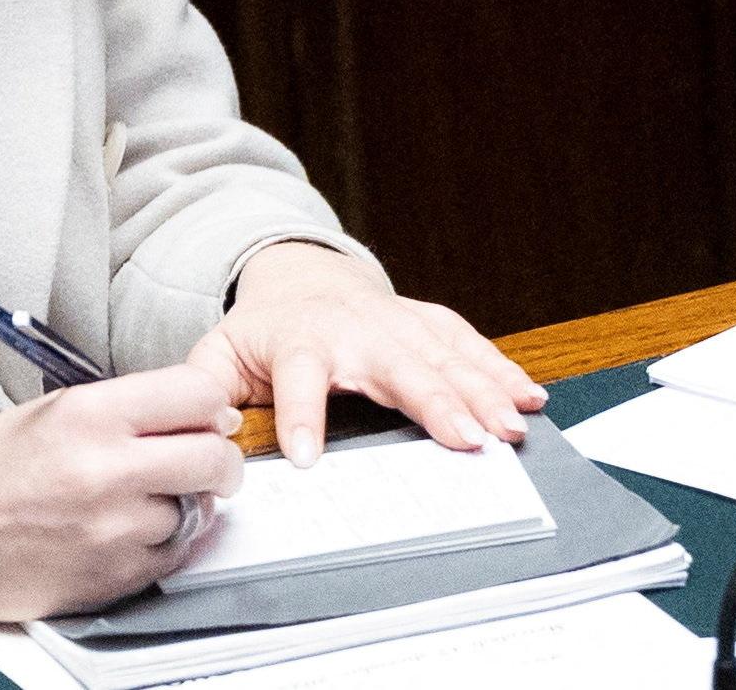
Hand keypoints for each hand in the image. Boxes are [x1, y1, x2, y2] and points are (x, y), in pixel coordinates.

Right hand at [0, 366, 245, 619]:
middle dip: (217, 458)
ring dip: (184, 505)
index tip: (208, 414)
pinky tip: (126, 529)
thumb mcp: (53, 409)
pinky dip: (162, 543)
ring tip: (142, 498)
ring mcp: (112, 531)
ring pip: (197, 512)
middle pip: (214, 457)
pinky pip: (173, 556)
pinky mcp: (112, 578)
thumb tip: (201, 413)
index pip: (196, 394)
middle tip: (203, 459)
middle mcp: (105, 471)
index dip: (210, 404)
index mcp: (88, 415)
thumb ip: (128, 409)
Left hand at [184, 242, 545, 465]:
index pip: (297, 377)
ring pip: (442, 356)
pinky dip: (501, 368)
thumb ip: (208, 390)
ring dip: (481, 391)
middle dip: (433, 402)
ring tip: (510, 427)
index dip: (300, 416)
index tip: (308, 459)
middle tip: (466, 441)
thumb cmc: (262, 332)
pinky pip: (468, 343)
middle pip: (396, 365)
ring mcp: (396, 322)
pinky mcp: (425, 322)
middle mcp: (353, 330)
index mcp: (298, 341)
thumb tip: (205, 428)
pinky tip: (530, 397)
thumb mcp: (219, 355)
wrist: (298, 276)